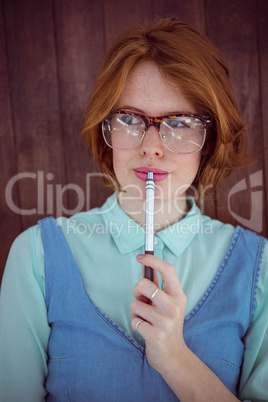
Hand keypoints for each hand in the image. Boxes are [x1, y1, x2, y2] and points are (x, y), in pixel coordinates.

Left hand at [130, 253, 186, 376]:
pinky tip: (145, 330)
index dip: (152, 260)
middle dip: (136, 292)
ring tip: (146, 320)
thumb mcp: (167, 303)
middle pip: (144, 284)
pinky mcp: (156, 334)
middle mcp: (174, 305)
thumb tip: (145, 265)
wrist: (173, 356)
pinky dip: (136, 325)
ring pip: (135, 304)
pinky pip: (134, 321)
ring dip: (136, 313)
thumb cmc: (167, 325)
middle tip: (142, 301)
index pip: (168, 270)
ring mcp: (166, 320)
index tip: (140, 257)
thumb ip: (156, 285)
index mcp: (178, 295)